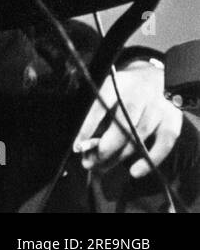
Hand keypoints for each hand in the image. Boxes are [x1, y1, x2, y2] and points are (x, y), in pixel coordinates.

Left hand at [74, 61, 182, 179]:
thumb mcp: (108, 92)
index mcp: (117, 84)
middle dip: (105, 148)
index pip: (100, 106)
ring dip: (119, 156)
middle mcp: (139, 93)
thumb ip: (97, 116)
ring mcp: (158, 107)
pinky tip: (134, 171)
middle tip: (91, 163)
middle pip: (122, 124)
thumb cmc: (123, 91)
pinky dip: (148, 161)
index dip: (88, 128)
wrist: (154, 77)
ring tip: (103, 166)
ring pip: (138, 136)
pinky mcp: (172, 120)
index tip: (77, 146)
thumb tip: (84, 146)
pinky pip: (163, 145)